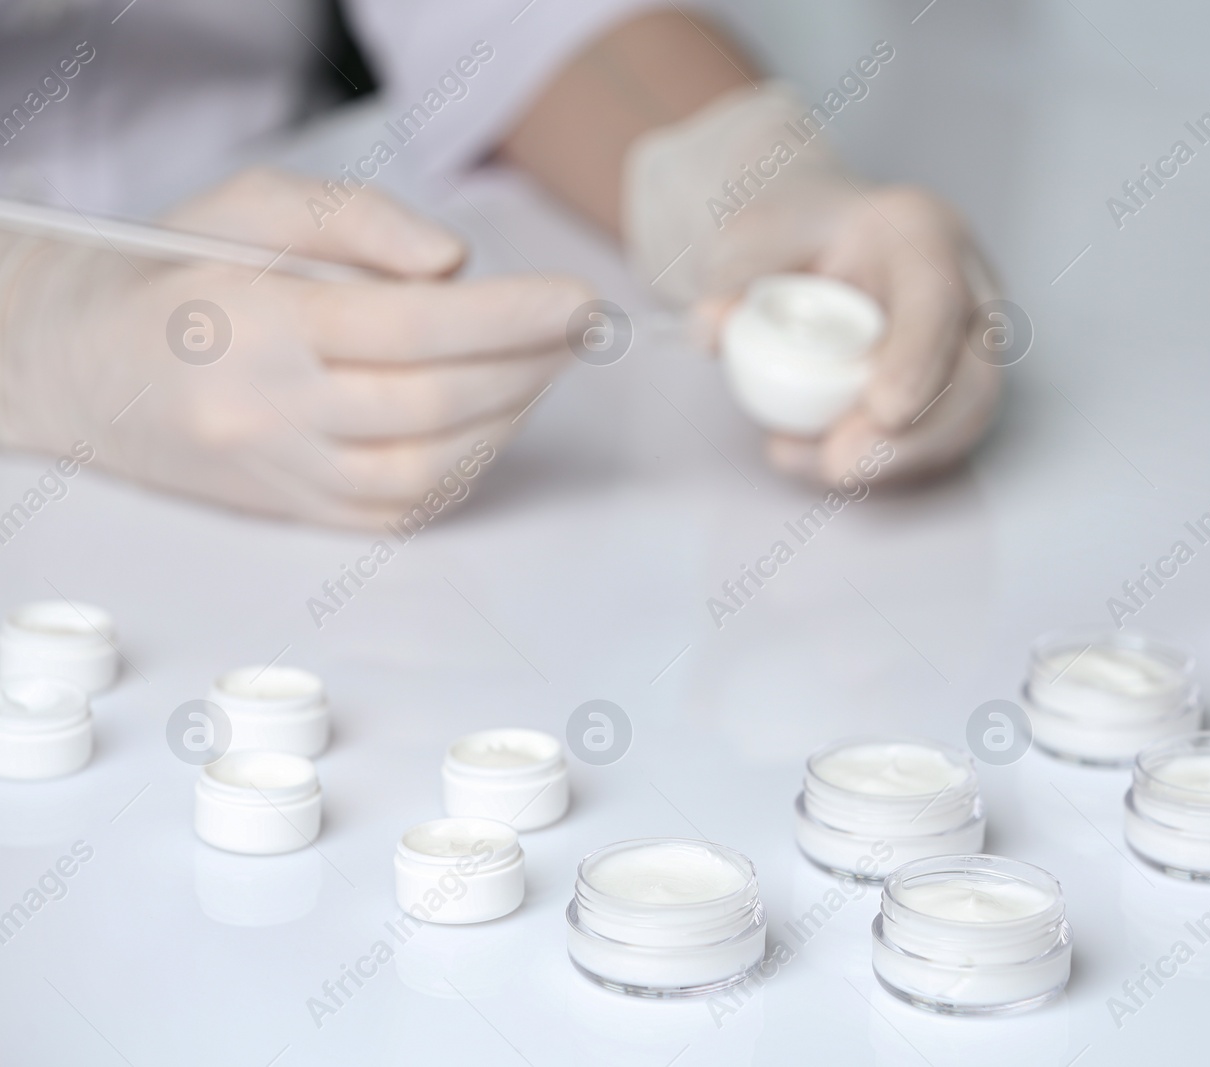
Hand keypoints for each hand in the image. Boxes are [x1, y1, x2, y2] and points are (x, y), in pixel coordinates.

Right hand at [0, 168, 590, 527]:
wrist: (91, 368)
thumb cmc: (182, 274)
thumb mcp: (253, 205)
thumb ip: (356, 220)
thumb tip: (455, 264)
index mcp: (255, 323)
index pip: (410, 327)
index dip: (511, 316)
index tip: (580, 301)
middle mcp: (267, 411)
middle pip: (432, 400)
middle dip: (527, 363)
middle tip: (577, 329)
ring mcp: (282, 473)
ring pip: (426, 466)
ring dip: (509, 417)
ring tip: (543, 365)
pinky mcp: (298, 512)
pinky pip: (405, 508)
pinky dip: (468, 464)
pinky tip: (495, 417)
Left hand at [697, 183, 1001, 484]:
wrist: (808, 245)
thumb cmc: (792, 234)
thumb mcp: (752, 236)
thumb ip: (732, 277)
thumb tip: (711, 328)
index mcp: (923, 231)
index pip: (938, 298)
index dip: (918, 358)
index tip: (883, 409)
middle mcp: (965, 289)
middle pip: (973, 377)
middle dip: (913, 437)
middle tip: (841, 463)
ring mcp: (965, 347)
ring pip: (962, 423)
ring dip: (894, 461)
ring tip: (813, 463)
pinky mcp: (951, 393)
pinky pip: (933, 443)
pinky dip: (881, 466)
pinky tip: (815, 459)